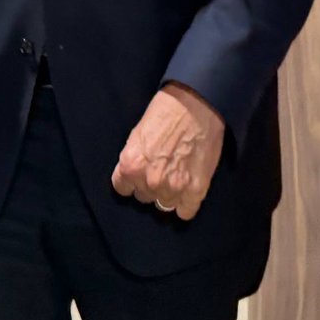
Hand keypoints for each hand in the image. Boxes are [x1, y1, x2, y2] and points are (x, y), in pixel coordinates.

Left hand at [110, 82, 223, 219]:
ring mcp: (173, 188)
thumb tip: (132, 175)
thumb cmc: (165, 113)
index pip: (122, 189)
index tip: (137, 176)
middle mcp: (149, 181)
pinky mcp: (196, 192)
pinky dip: (185, 204)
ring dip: (168, 195)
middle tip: (160, 170)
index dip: (130, 181)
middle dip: (149, 186)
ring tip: (175, 178)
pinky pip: (185, 212)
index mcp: (130, 165)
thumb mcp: (137, 134)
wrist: (196, 106)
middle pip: (143, 197)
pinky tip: (186, 189)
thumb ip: (133, 158)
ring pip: (164, 205)